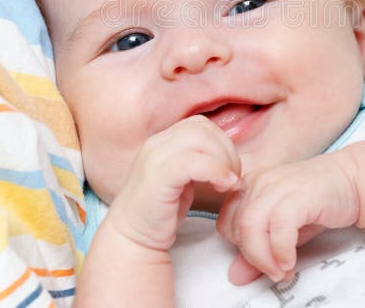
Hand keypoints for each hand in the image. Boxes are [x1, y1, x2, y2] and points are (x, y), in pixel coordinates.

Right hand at [104, 115, 241, 252]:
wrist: (131, 239)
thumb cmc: (160, 212)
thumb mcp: (182, 179)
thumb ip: (198, 161)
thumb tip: (228, 156)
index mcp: (162, 141)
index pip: (200, 125)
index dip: (222, 142)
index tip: (230, 169)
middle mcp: (156, 144)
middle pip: (203, 128)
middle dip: (227, 151)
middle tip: (233, 178)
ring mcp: (155, 158)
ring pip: (200, 139)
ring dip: (224, 160)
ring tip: (228, 184)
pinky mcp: (158, 178)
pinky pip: (194, 162)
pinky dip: (216, 171)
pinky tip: (223, 187)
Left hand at [217, 151, 359, 284]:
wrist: (352, 182)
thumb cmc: (317, 202)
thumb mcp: (283, 230)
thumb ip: (259, 249)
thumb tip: (235, 275)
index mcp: (250, 185)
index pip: (226, 222)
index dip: (238, 247)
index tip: (260, 262)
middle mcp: (259, 182)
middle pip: (237, 227)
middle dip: (252, 257)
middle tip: (273, 271)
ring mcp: (276, 185)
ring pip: (251, 227)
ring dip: (264, 258)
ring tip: (281, 270)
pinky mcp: (298, 194)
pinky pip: (278, 227)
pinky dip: (281, 250)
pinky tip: (290, 261)